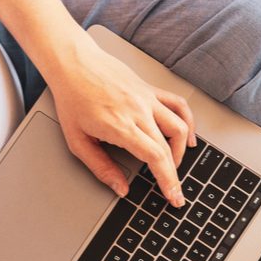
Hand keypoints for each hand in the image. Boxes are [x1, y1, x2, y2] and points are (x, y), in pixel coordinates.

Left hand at [46, 35, 195, 204]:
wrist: (73, 64)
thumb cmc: (72, 98)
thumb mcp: (77, 141)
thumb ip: (101, 167)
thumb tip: (120, 187)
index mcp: (121, 126)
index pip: (155, 157)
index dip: (168, 180)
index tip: (174, 196)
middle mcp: (138, 111)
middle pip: (168, 147)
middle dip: (175, 174)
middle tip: (174, 190)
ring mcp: (147, 98)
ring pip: (179, 126)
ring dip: (181, 149)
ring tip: (174, 164)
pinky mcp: (149, 89)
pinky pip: (177, 104)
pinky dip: (187, 121)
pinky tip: (187, 135)